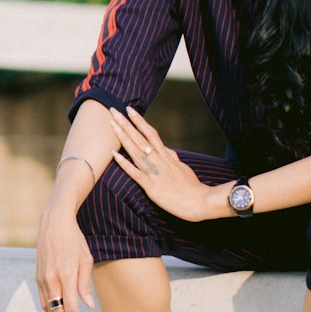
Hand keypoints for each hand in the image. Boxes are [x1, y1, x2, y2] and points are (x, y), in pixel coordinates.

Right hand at [35, 194, 95, 311]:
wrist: (54, 224)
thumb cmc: (74, 240)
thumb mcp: (86, 259)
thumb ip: (85, 284)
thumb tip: (87, 307)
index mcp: (66, 275)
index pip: (71, 309)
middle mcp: (51, 279)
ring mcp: (42, 279)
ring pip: (49, 310)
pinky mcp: (37, 277)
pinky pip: (43, 301)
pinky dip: (51, 311)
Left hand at [109, 106, 212, 221]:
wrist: (198, 201)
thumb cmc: (191, 186)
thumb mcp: (182, 167)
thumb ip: (173, 158)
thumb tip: (167, 150)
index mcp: (166, 155)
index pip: (151, 133)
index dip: (139, 121)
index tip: (129, 110)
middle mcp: (159, 160)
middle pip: (140, 138)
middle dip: (126, 123)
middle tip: (113, 110)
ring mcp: (154, 173)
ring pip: (135, 150)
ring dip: (123, 137)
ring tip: (112, 124)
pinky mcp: (151, 187)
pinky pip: (135, 173)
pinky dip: (124, 163)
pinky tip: (114, 154)